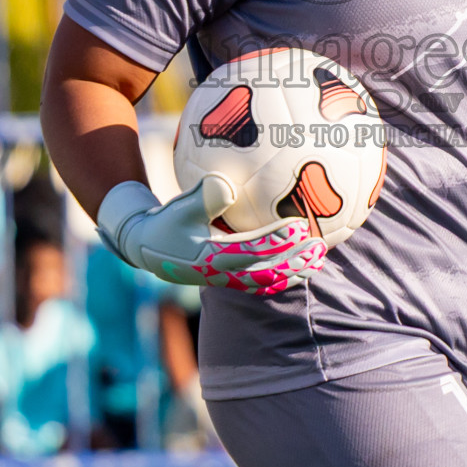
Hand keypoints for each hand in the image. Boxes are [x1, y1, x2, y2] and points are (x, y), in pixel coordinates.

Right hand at [95, 177, 325, 294]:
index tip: (301, 226)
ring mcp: (225, 279)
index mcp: (211, 256)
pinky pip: (259, 282)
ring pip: (265, 280)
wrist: (148, 248)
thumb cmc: (166, 222)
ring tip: (317, 261)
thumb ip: (203, 197)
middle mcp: (221, 273)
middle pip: (266, 270)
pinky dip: (280, 277)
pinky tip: (299, 269)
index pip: (253, 248)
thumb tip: (226, 184)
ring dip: (292, 272)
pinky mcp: (227, 279)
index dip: (278, 239)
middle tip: (319, 247)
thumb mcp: (180, 207)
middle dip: (294, 260)